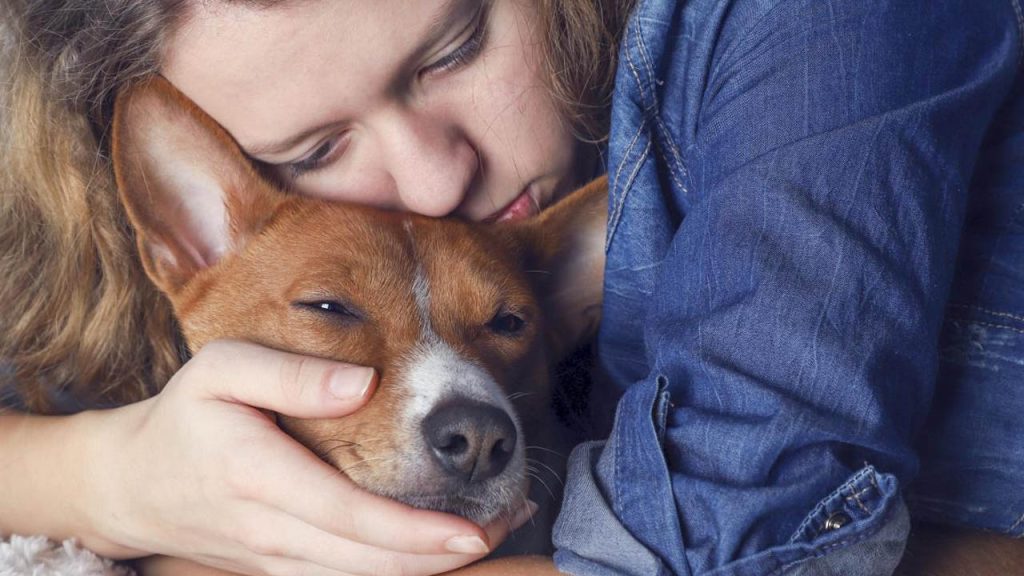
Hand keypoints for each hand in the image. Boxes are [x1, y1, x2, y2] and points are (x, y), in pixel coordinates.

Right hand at [78, 340, 533, 575]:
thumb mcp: (220, 370)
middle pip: (368, 562)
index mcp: (257, 476)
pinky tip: (438, 547)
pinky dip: (399, 569)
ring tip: (494, 532)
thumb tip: (364, 384)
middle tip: (507, 525)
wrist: (135, 486)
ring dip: (429, 567)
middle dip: (442, 555)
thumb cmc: (185, 417)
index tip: (471, 530)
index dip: (413, 532)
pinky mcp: (283, 570)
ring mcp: (276, 560)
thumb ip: (289, 376)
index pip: (348, 516)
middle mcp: (270, 532)